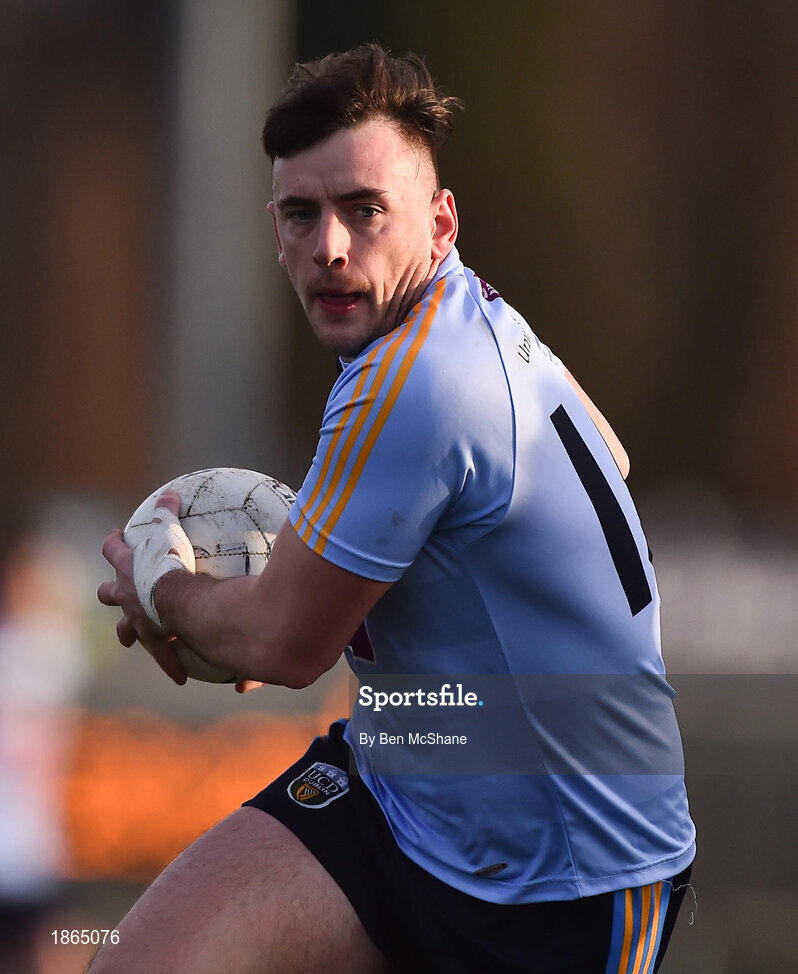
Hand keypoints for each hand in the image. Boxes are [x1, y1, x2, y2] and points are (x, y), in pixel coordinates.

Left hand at [97, 490, 191, 684]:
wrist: (175, 604)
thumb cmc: (169, 566)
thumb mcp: (168, 531)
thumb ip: (168, 512)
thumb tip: (171, 491)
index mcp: (129, 570)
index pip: (112, 551)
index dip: (113, 543)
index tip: (115, 536)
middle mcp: (128, 597)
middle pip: (109, 594)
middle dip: (110, 593)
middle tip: (115, 592)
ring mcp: (139, 621)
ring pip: (126, 630)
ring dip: (130, 632)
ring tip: (134, 638)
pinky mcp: (155, 641)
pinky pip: (164, 656)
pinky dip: (171, 664)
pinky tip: (180, 675)